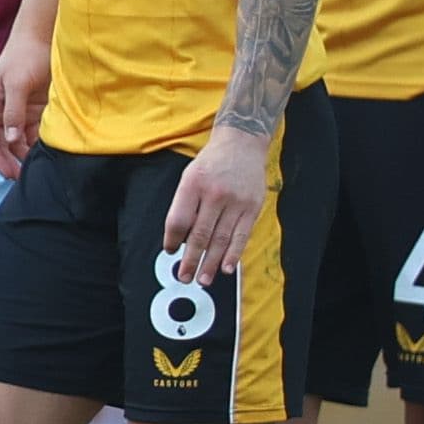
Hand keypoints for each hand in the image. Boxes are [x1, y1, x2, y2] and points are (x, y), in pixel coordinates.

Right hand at [0, 26, 51, 178]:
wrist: (43, 37)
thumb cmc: (25, 55)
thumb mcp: (17, 83)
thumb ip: (13, 112)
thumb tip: (10, 139)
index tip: (7, 173)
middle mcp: (0, 113)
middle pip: (1, 145)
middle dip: (10, 162)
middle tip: (24, 178)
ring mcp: (17, 113)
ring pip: (17, 143)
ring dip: (24, 156)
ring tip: (38, 168)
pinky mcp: (34, 112)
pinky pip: (33, 135)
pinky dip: (38, 145)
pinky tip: (47, 154)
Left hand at [162, 126, 271, 284]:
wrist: (241, 144)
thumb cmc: (211, 163)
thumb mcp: (189, 176)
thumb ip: (184, 205)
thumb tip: (178, 239)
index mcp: (193, 184)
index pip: (179, 219)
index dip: (173, 239)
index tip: (170, 252)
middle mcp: (214, 193)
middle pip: (200, 234)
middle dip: (191, 259)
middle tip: (184, 277)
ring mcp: (236, 201)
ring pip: (221, 238)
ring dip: (211, 262)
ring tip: (203, 278)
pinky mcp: (252, 207)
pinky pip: (242, 235)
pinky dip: (234, 253)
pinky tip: (227, 267)